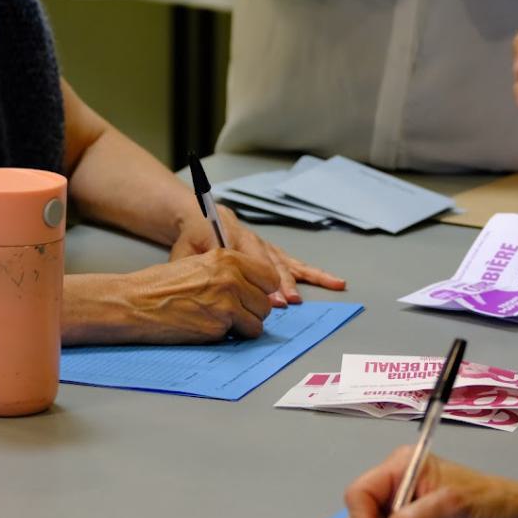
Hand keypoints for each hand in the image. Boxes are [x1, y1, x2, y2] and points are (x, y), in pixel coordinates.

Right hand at [118, 250, 278, 341]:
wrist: (135, 303)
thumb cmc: (160, 286)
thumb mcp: (200, 265)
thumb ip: (230, 273)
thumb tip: (253, 288)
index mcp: (227, 258)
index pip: (269, 276)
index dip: (263, 289)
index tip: (254, 296)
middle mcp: (231, 278)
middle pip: (266, 302)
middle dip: (253, 310)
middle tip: (233, 312)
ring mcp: (227, 303)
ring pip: (258, 321)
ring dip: (244, 325)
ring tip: (221, 321)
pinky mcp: (219, 326)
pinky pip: (241, 335)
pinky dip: (230, 336)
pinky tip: (210, 328)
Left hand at [170, 204, 345, 305]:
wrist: (205, 216)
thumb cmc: (193, 237)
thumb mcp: (183, 250)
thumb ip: (192, 266)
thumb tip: (197, 283)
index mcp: (229, 238)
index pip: (247, 260)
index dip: (256, 278)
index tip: (265, 296)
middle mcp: (252, 241)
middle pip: (268, 264)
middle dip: (277, 285)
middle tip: (284, 302)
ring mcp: (266, 247)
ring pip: (283, 264)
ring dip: (293, 282)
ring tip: (300, 299)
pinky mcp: (274, 253)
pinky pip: (296, 263)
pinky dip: (315, 274)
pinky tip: (334, 282)